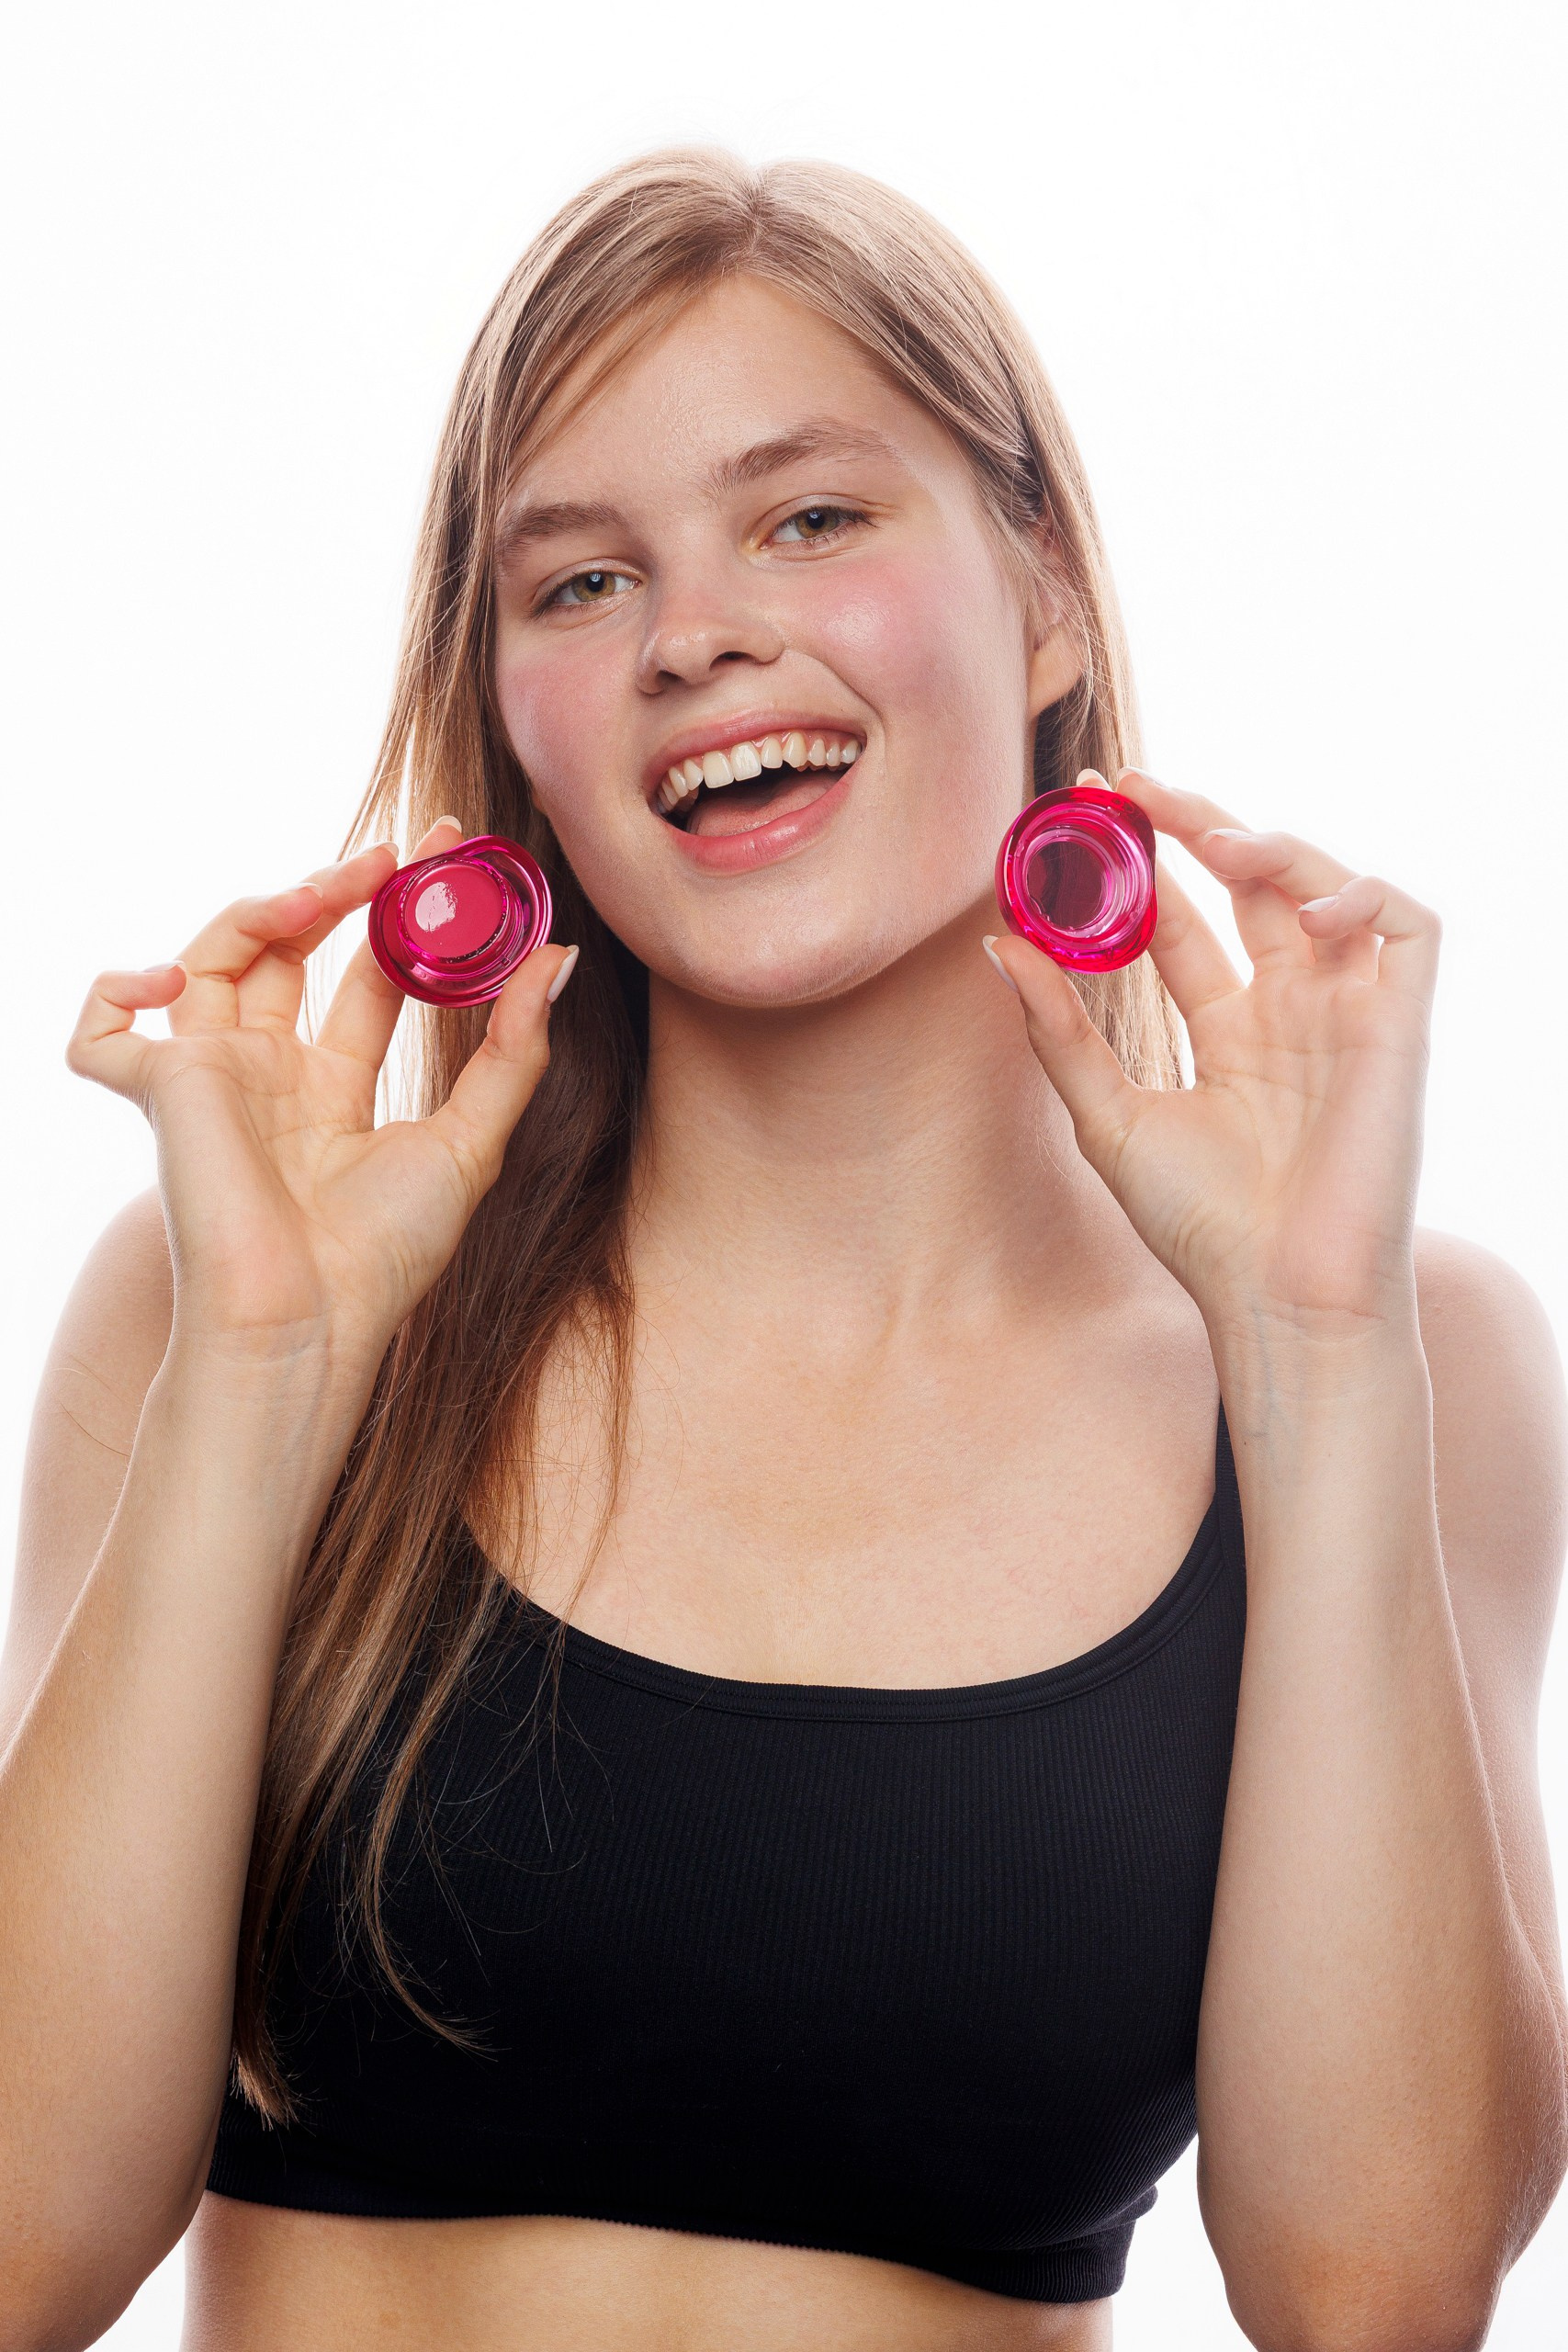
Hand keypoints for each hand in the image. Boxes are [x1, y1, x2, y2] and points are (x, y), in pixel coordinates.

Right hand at [67, 819, 577, 1372]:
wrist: (307, 1323)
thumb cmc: (383, 1258)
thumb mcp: (471, 1143)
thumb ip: (515, 1050)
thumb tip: (562, 955)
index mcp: (334, 1089)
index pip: (368, 976)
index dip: (403, 914)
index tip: (449, 853)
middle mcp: (269, 1077)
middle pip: (292, 951)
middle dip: (341, 891)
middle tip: (397, 856)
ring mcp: (211, 1080)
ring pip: (212, 956)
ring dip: (265, 907)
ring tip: (327, 892)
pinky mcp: (159, 1093)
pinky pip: (99, 1033)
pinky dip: (112, 992)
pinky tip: (166, 976)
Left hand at [984, 768, 1440, 1346]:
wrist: (1279, 1297)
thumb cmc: (1203, 1228)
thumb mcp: (1109, 1119)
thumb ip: (1059, 1032)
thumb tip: (997, 943)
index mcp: (1226, 1031)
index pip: (1180, 918)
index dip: (1140, 861)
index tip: (1087, 808)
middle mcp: (1289, 1011)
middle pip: (1249, 883)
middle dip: (1196, 822)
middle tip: (1132, 787)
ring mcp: (1346, 1013)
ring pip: (1324, 886)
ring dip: (1271, 846)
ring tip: (1213, 840)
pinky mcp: (1401, 1026)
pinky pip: (1410, 926)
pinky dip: (1364, 894)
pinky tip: (1306, 912)